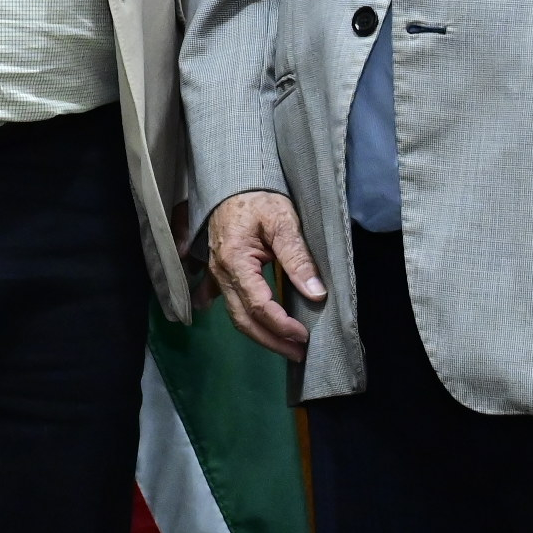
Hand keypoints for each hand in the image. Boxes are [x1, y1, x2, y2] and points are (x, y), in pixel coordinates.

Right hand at [203, 190, 325, 361]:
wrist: (234, 179)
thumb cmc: (259, 198)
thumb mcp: (284, 221)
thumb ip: (298, 258)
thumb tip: (316, 293)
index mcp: (236, 261)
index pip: (259, 305)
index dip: (282, 325)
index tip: (304, 336)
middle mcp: (221, 272)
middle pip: (243, 318)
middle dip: (271, 340)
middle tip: (298, 353)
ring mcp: (216, 272)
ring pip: (234, 314)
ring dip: (259, 334)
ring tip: (284, 346)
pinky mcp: (217, 269)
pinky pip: (221, 298)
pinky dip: (235, 314)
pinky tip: (242, 325)